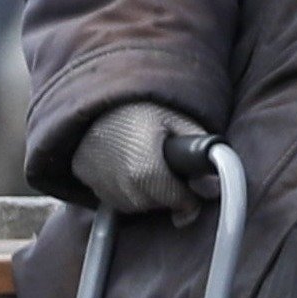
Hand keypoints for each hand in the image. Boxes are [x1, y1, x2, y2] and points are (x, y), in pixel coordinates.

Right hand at [75, 100, 218, 220]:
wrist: (101, 91)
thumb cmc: (145, 104)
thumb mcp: (180, 120)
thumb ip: (201, 154)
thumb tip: (213, 188)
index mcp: (145, 169)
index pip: (177, 201)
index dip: (190, 196)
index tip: (193, 186)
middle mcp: (119, 183)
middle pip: (154, 205)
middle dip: (167, 192)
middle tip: (168, 166)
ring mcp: (97, 182)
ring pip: (132, 206)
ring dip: (145, 193)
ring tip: (148, 162)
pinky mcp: (82, 177)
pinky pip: (110, 196)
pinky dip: (123, 188)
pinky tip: (128, 165)